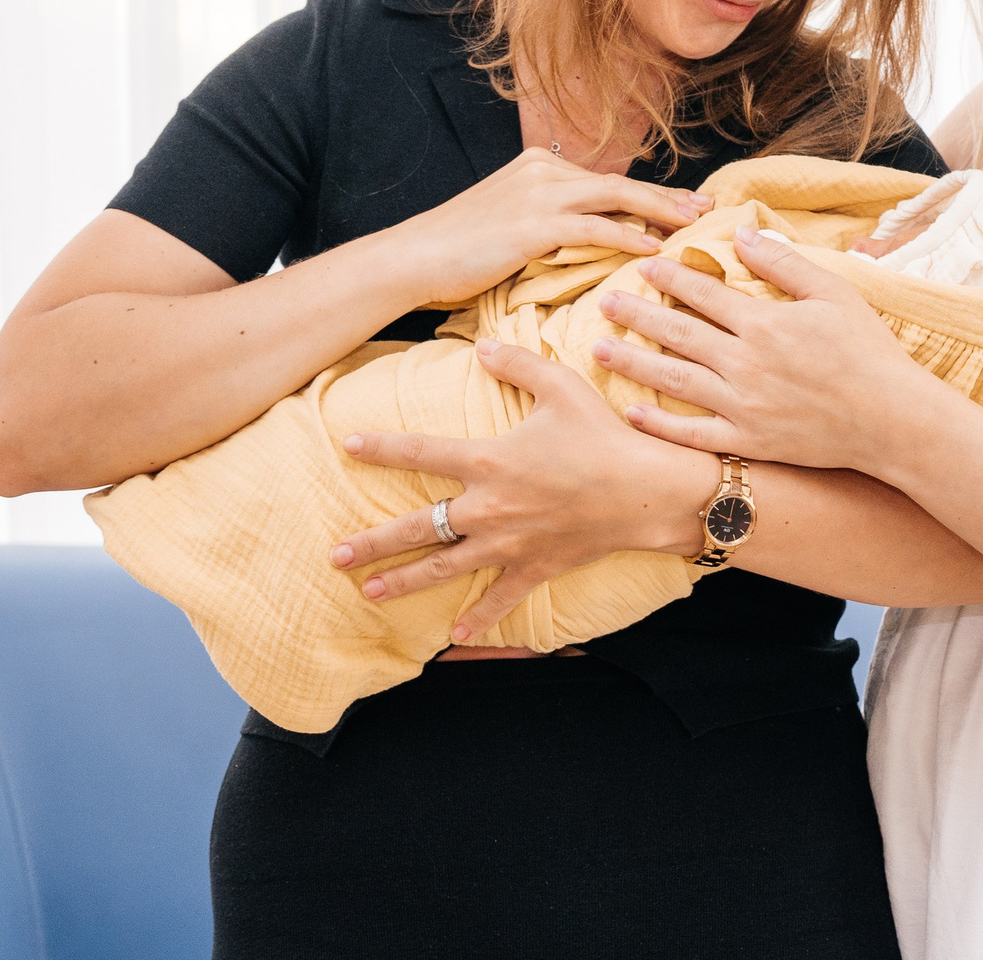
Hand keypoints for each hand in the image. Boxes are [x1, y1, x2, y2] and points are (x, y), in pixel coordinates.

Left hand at [325, 337, 713, 642]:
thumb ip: (517, 363)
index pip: (421, 451)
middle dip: (372, 544)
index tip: (346, 445)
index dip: (381, 447)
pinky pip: (502, 597)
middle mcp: (489, 507)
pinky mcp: (535, 565)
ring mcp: (509, 542)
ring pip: (445, 568)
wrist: (647, 491)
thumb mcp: (561, 386)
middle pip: (418, 527)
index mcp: (489, 460)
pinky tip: (457, 635)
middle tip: (335, 556)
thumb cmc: (604, 435)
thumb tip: (480, 346)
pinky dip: (480, 617)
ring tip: (369, 593)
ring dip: (404, 582)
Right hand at [394, 146, 712, 308]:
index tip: (683, 205)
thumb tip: (589, 235)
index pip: (606, 179)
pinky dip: (627, 236)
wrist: (413, 257)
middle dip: (667, 197)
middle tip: (705, 209)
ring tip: (692, 226)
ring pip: (615, 197)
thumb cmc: (458, 250)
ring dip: (659, 211)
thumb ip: (547, 219)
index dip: (649, 194)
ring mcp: (538, 194)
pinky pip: (593, 227)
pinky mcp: (532, 224)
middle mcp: (542, 171)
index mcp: (538, 167)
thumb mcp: (508, 222)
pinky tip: (652, 249)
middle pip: (620, 182)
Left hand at [592, 226, 939, 474]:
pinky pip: (694, 434)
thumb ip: (784, 264)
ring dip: (634, 362)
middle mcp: (745, 364)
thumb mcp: (835, 294)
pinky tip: (633, 412)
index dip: (671, 276)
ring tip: (599, 348)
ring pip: (674, 381)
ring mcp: (744, 407)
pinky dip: (661, 425)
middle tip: (603, 302)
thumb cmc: (869, 352)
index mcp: (765, 324)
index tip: (644, 265)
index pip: (704, 293)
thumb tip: (742, 234)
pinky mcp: (749, 443)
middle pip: (678, 333)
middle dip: (637, 314)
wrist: (893, 420)